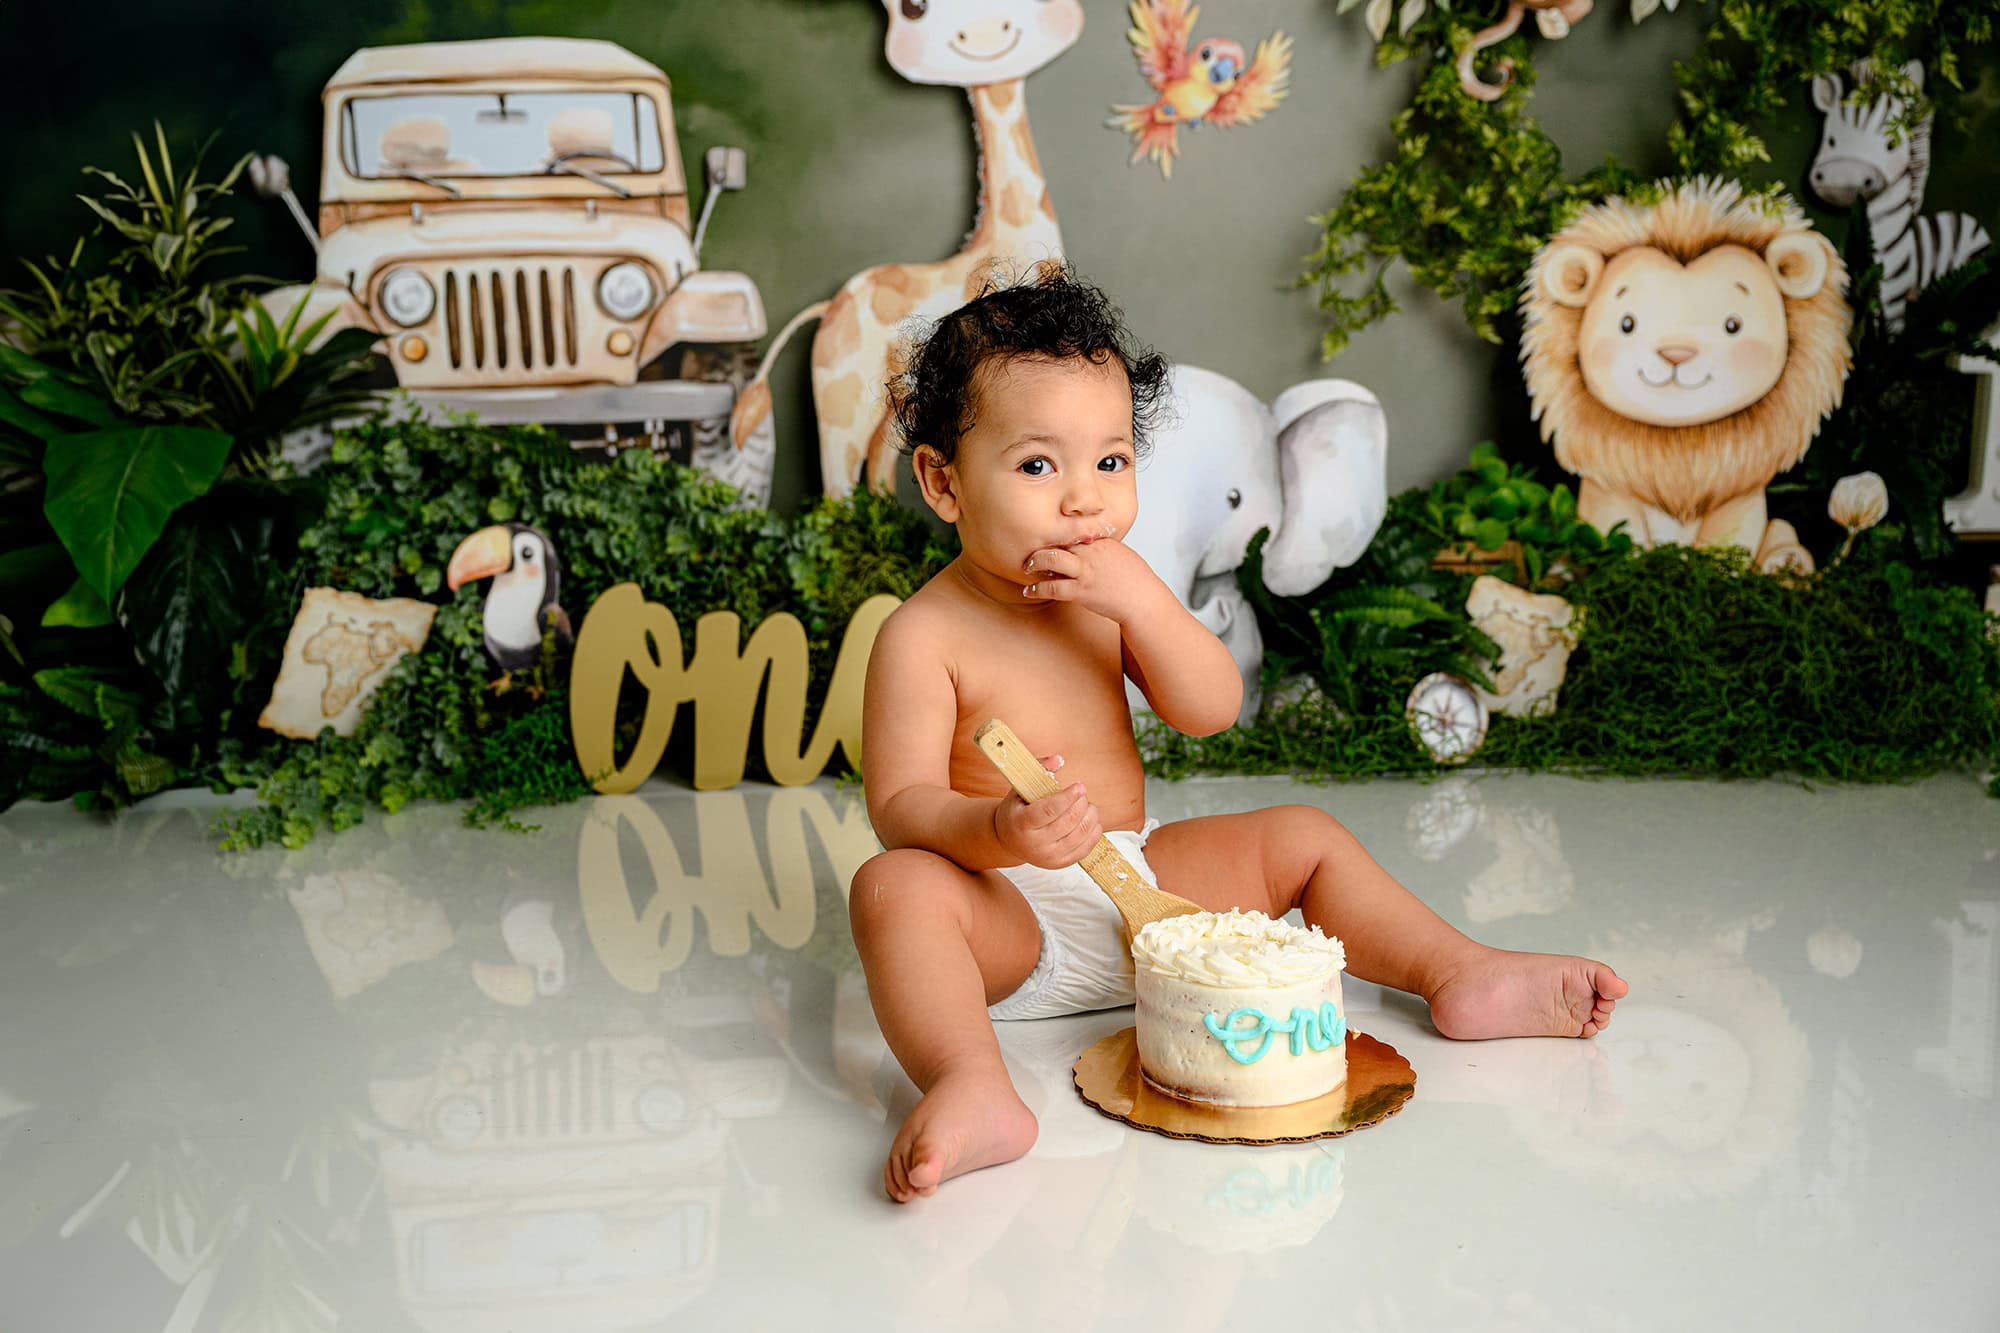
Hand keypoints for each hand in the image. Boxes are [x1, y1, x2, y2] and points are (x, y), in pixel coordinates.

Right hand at [992, 753, 1102, 868]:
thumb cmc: (1017, 809)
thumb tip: (1059, 758)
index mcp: (1021, 824)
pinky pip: (1086, 847)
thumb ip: (1039, 770)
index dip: (1068, 797)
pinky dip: (1094, 830)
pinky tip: (1090, 819)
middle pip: (1068, 821)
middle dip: (1081, 803)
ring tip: (1086, 804)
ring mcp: (1048, 857)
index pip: (1050, 811)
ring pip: (1080, 834)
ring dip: (1090, 815)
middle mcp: (1034, 844)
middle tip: (1081, 793)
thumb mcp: (1020, 788)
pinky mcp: (1060, 863)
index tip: (1080, 786)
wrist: (1008, 840)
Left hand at [1021, 532, 1168, 624]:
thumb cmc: (1134, 579)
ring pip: (1051, 559)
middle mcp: (1091, 552)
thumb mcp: (1119, 554)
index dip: (1056, 534)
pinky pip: (1053, 587)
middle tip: (1030, 552)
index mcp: (1100, 541)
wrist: (1143, 600)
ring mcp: (1085, 571)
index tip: (1045, 538)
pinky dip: (1037, 589)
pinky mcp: (1082, 591)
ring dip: (1035, 562)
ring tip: (1026, 567)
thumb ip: (1100, 548)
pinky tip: (1030, 591)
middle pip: (1058, 539)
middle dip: (1041, 544)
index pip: (1071, 531)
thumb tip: (1086, 546)